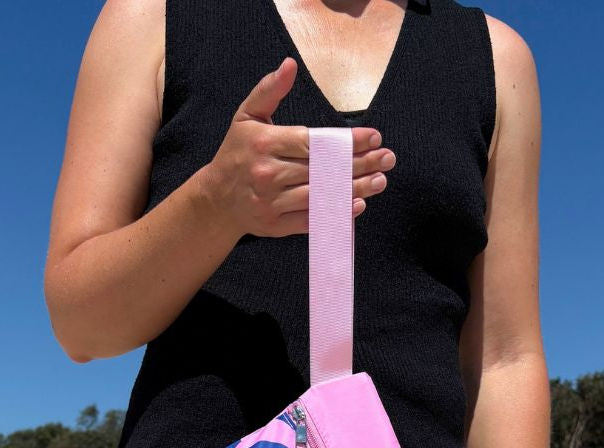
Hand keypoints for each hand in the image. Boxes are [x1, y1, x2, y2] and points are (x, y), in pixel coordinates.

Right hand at [202, 57, 396, 238]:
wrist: (216, 200)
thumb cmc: (236, 153)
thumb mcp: (246, 116)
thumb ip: (269, 91)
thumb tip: (289, 65)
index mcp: (264, 143)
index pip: (314, 142)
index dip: (346, 142)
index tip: (374, 138)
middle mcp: (268, 173)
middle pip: (322, 169)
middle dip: (359, 164)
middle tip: (387, 159)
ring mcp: (271, 202)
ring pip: (320, 195)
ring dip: (354, 189)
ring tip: (379, 181)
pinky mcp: (275, 225)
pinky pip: (311, 220)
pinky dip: (335, 213)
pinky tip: (357, 204)